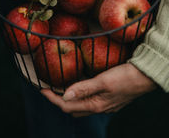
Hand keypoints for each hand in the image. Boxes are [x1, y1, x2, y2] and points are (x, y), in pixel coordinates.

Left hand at [41, 63, 156, 117]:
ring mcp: (104, 105)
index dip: (52, 98)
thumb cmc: (125, 78)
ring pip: (81, 107)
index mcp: (95, 105)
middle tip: (50, 89)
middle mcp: (98, 107)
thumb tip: (65, 96)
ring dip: (69, 99)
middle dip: (59, 101)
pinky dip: (80, 96)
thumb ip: (84, 88)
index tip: (42, 89)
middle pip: (72, 110)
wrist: (144, 77)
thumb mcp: (103, 81)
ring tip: (62, 87)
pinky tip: (80, 86)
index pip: (66, 106)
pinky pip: (89, 101)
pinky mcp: (109, 100)